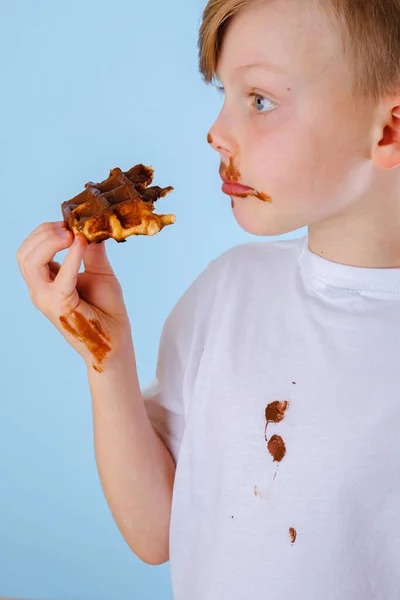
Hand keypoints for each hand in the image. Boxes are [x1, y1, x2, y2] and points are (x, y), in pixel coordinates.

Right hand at [16, 221, 131, 371]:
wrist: (116, 340)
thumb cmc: (107, 311)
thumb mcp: (100, 272)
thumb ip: (92, 251)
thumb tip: (91, 226)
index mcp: (46, 281)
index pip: (31, 249)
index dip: (46, 232)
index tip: (70, 223)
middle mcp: (40, 289)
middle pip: (24, 253)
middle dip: (43, 234)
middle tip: (68, 227)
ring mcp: (47, 299)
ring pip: (29, 262)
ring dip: (50, 242)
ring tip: (72, 236)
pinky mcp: (60, 306)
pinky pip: (60, 278)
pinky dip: (70, 258)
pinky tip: (81, 245)